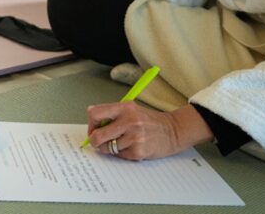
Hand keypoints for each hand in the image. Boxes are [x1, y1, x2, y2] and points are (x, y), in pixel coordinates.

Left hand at [85, 103, 212, 160]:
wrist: (173, 131)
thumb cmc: (148, 120)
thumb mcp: (131, 109)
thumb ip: (112, 113)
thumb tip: (92, 125)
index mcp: (124, 108)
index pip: (95, 114)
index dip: (91, 124)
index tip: (94, 128)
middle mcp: (129, 121)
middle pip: (97, 136)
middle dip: (95, 141)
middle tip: (99, 142)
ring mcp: (134, 137)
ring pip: (107, 148)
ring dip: (110, 148)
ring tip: (122, 142)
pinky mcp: (138, 151)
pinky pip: (119, 156)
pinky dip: (122, 153)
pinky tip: (132, 147)